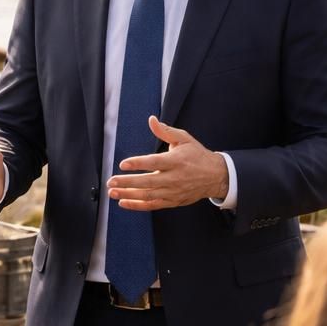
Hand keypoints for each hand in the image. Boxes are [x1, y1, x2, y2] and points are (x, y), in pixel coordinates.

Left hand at [107, 116, 227, 210]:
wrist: (215, 176)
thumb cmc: (197, 155)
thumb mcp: (184, 139)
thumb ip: (165, 131)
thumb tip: (151, 120)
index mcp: (176, 161)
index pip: (154, 163)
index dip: (137, 163)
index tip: (122, 164)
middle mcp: (174, 178)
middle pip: (148, 182)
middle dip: (127, 182)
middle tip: (111, 181)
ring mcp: (173, 191)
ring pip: (148, 196)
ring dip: (128, 195)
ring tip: (112, 192)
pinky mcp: (172, 201)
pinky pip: (153, 205)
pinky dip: (137, 205)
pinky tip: (123, 203)